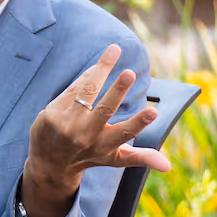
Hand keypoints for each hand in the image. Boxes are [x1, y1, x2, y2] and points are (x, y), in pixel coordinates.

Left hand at [20, 45, 170, 216]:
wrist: (48, 164)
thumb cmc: (89, 156)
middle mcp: (85, 136)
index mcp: (105, 146)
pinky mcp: (50, 114)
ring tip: (115, 49)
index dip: (139, 123)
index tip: (154, 112)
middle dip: (118, 91)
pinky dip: (87, 76)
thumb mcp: (114, 158)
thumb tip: (168, 167)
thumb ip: (140, 157)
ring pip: (87, 91)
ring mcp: (66, 125)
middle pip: (104, 109)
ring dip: (101, 68)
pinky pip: (73, 89)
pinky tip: (99, 65)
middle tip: (130, 73)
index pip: (125, 134)